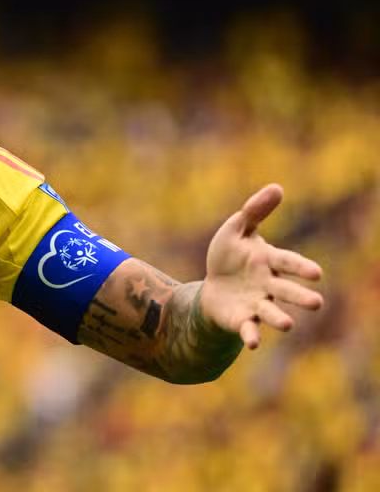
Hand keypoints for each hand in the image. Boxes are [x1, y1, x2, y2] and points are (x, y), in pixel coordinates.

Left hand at [200, 184, 323, 349]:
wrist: (214, 285)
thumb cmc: (230, 254)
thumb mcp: (237, 229)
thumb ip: (255, 211)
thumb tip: (277, 187)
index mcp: (269, 261)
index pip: (287, 262)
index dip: (300, 267)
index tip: (316, 273)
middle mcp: (268, 285)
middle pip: (286, 291)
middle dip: (300, 296)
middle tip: (316, 303)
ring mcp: (256, 304)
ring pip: (271, 313)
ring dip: (279, 318)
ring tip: (288, 324)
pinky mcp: (242, 320)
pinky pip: (248, 329)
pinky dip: (251, 335)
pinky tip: (252, 343)